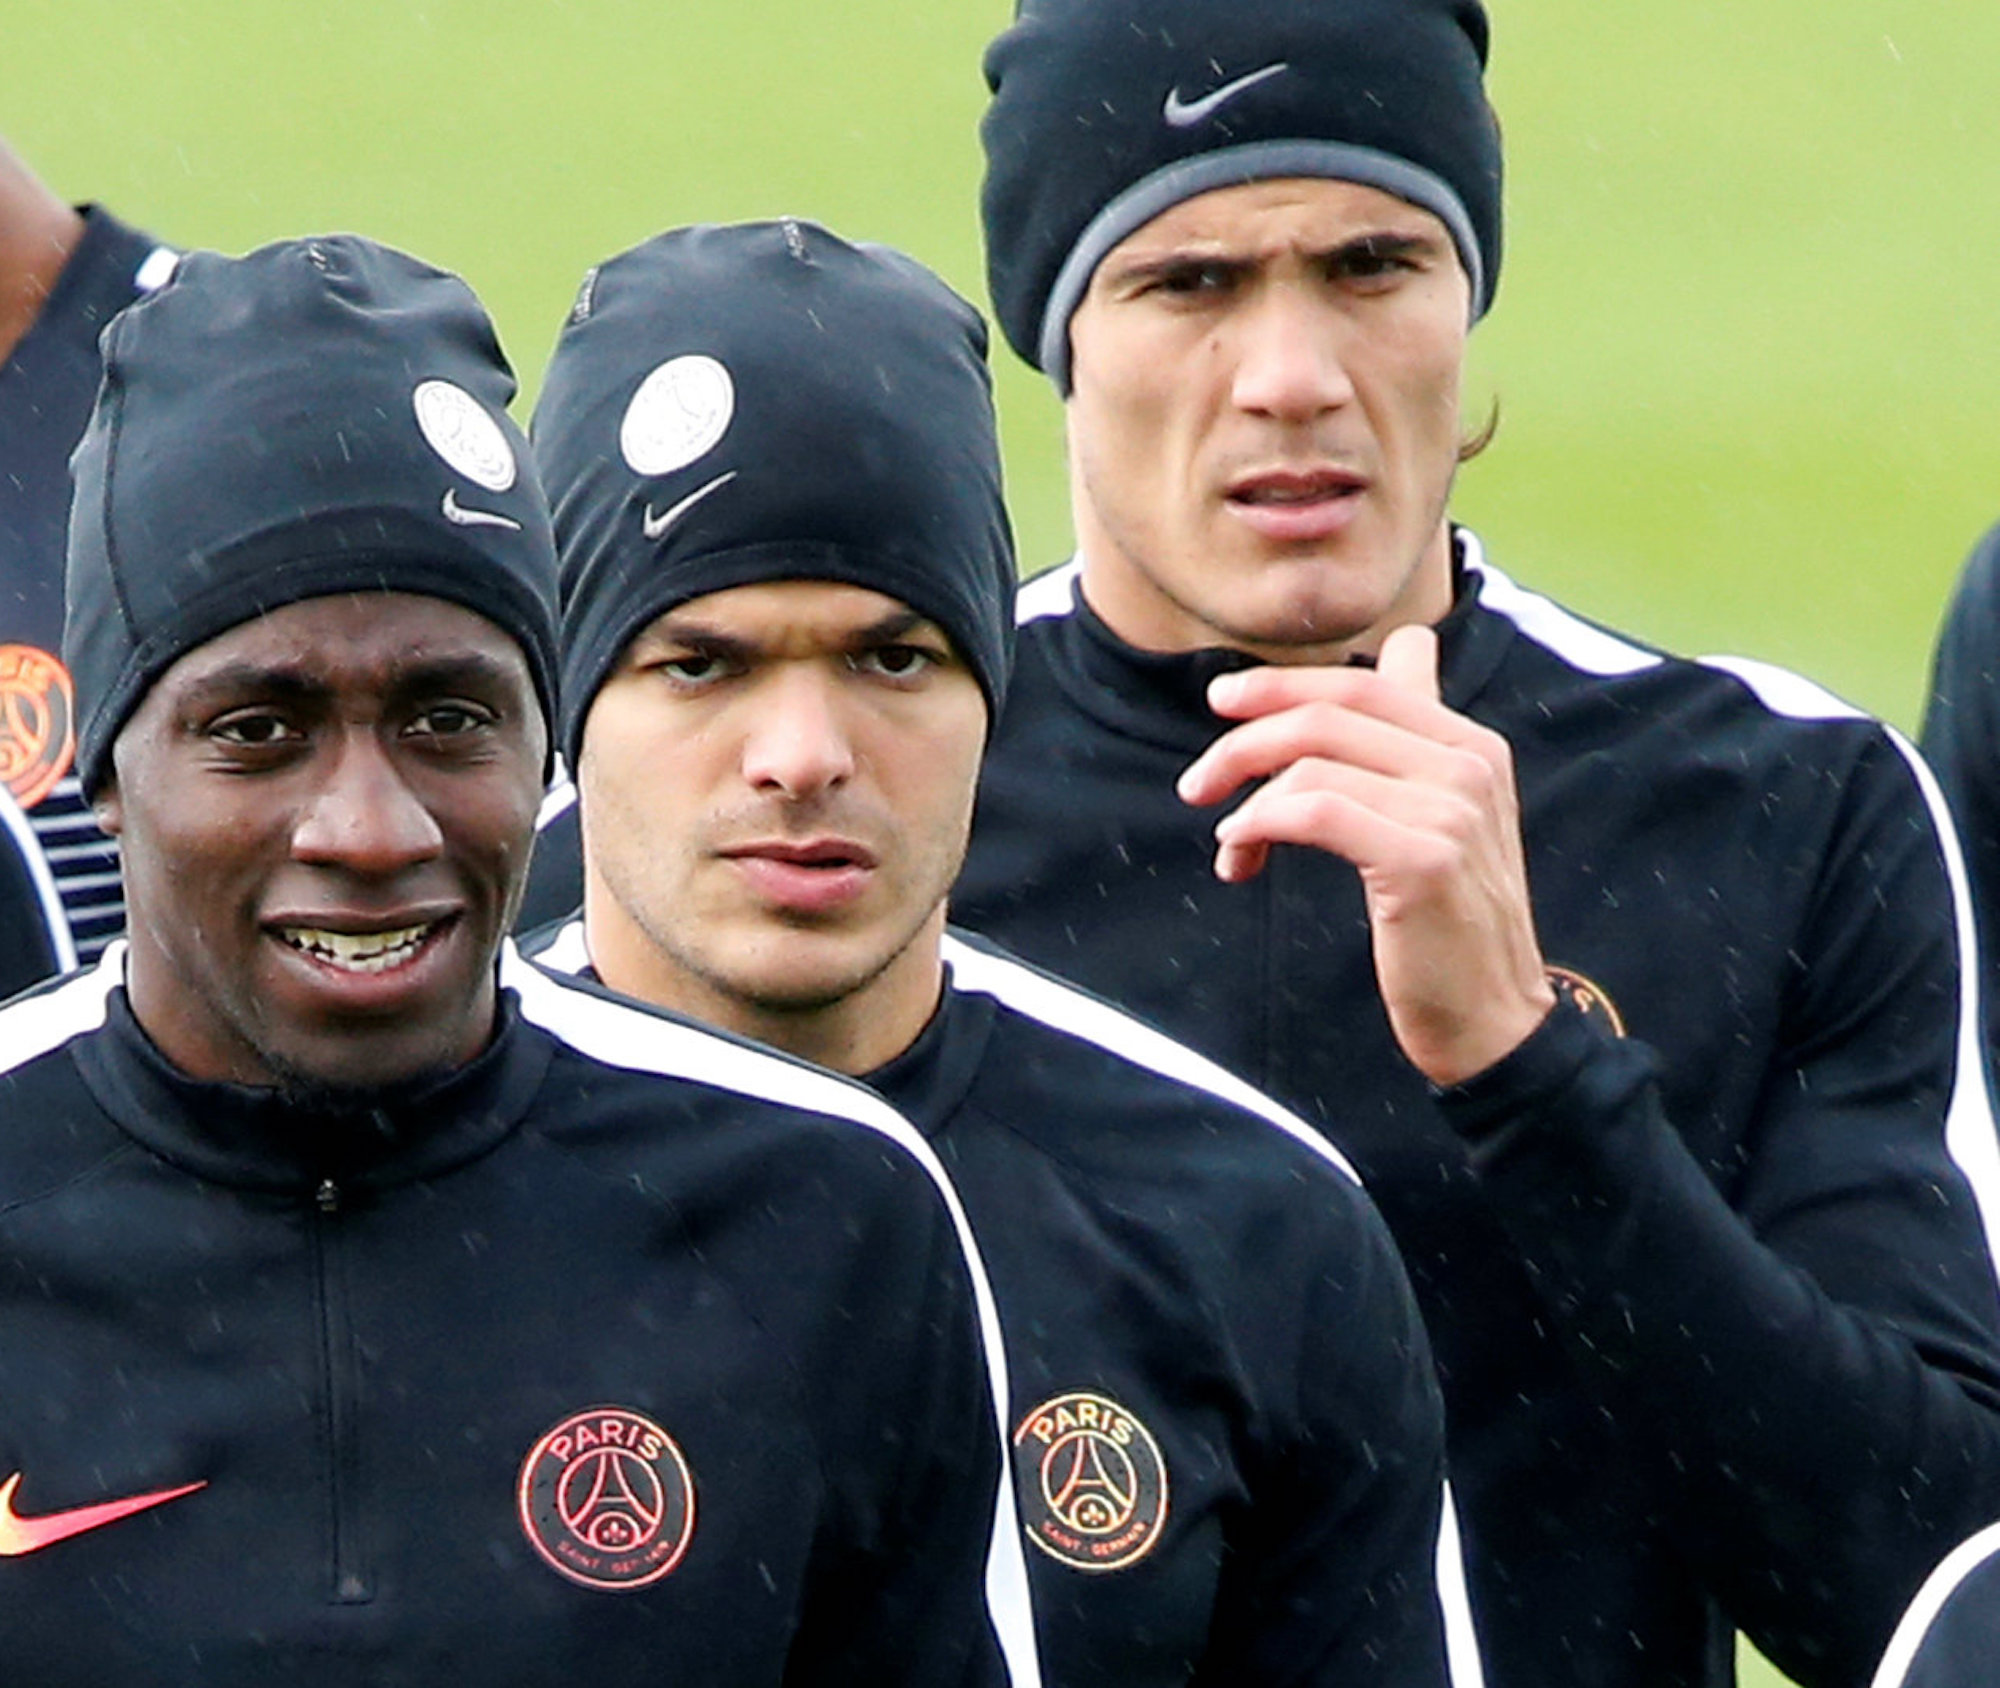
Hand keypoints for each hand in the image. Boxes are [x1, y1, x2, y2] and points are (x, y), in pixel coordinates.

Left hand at [1176, 624, 1554, 1084]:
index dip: (1281, 685)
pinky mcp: (1423, 859)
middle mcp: (1469, 765)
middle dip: (1244, 740)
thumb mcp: (1444, 813)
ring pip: (1312, 764)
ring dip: (1247, 800)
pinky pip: (1314, 813)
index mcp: (1471, 745)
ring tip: (1231, 843)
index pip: (1361, 684)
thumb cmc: (1448, 923)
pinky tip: (1242, 851)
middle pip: (1329, 714)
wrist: (1494, 1019)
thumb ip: (1415, 736)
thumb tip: (1408, 644)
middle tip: (1197, 783)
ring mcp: (1451, 810)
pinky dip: (1261, 825)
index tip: (1222, 702)